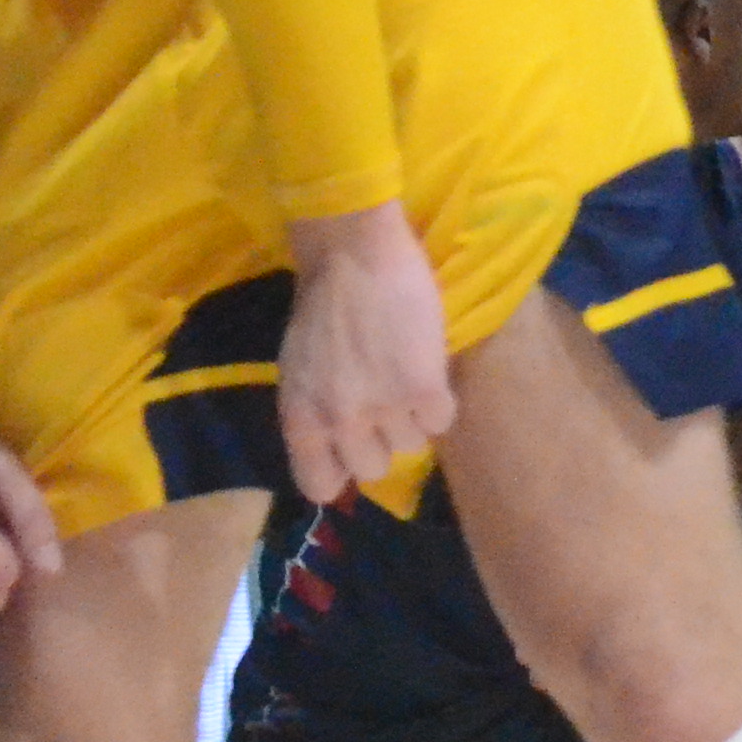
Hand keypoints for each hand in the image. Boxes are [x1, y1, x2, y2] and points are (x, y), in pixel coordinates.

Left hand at [278, 202, 452, 504]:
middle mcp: (339, 422)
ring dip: (412, 415)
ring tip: (403, 372)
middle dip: (381, 439)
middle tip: (384, 401)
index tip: (351, 450)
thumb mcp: (299, 369)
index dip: (340, 470)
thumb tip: (339, 445)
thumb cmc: (320, 306)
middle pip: (373, 469)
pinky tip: (425, 367)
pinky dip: (439, 399)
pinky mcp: (424, 389)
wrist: (351, 255)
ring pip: (412, 445)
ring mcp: (383, 408)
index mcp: (300, 418)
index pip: (319, 485)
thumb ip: (316, 411)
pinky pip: (442, 420)